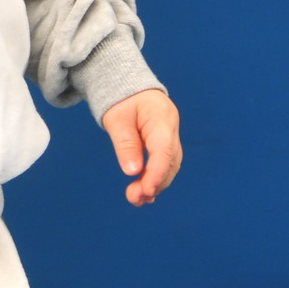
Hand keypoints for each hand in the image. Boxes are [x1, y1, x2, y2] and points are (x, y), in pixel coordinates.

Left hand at [101, 89, 181, 205]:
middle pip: (170, 161)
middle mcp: (171, 129)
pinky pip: (164, 164)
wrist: (129, 88)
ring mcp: (170, 137)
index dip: (156, 173)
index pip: (164, 150)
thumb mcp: (117, 119)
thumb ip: (125, 144)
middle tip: (134, 198)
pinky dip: (155, 179)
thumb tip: (132, 171)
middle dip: (155, 183)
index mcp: (162, 117)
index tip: (146, 191)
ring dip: (155, 185)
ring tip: (135, 199)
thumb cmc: (122, 100)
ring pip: (169, 166)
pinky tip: (143, 192)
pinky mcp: (165, 145)